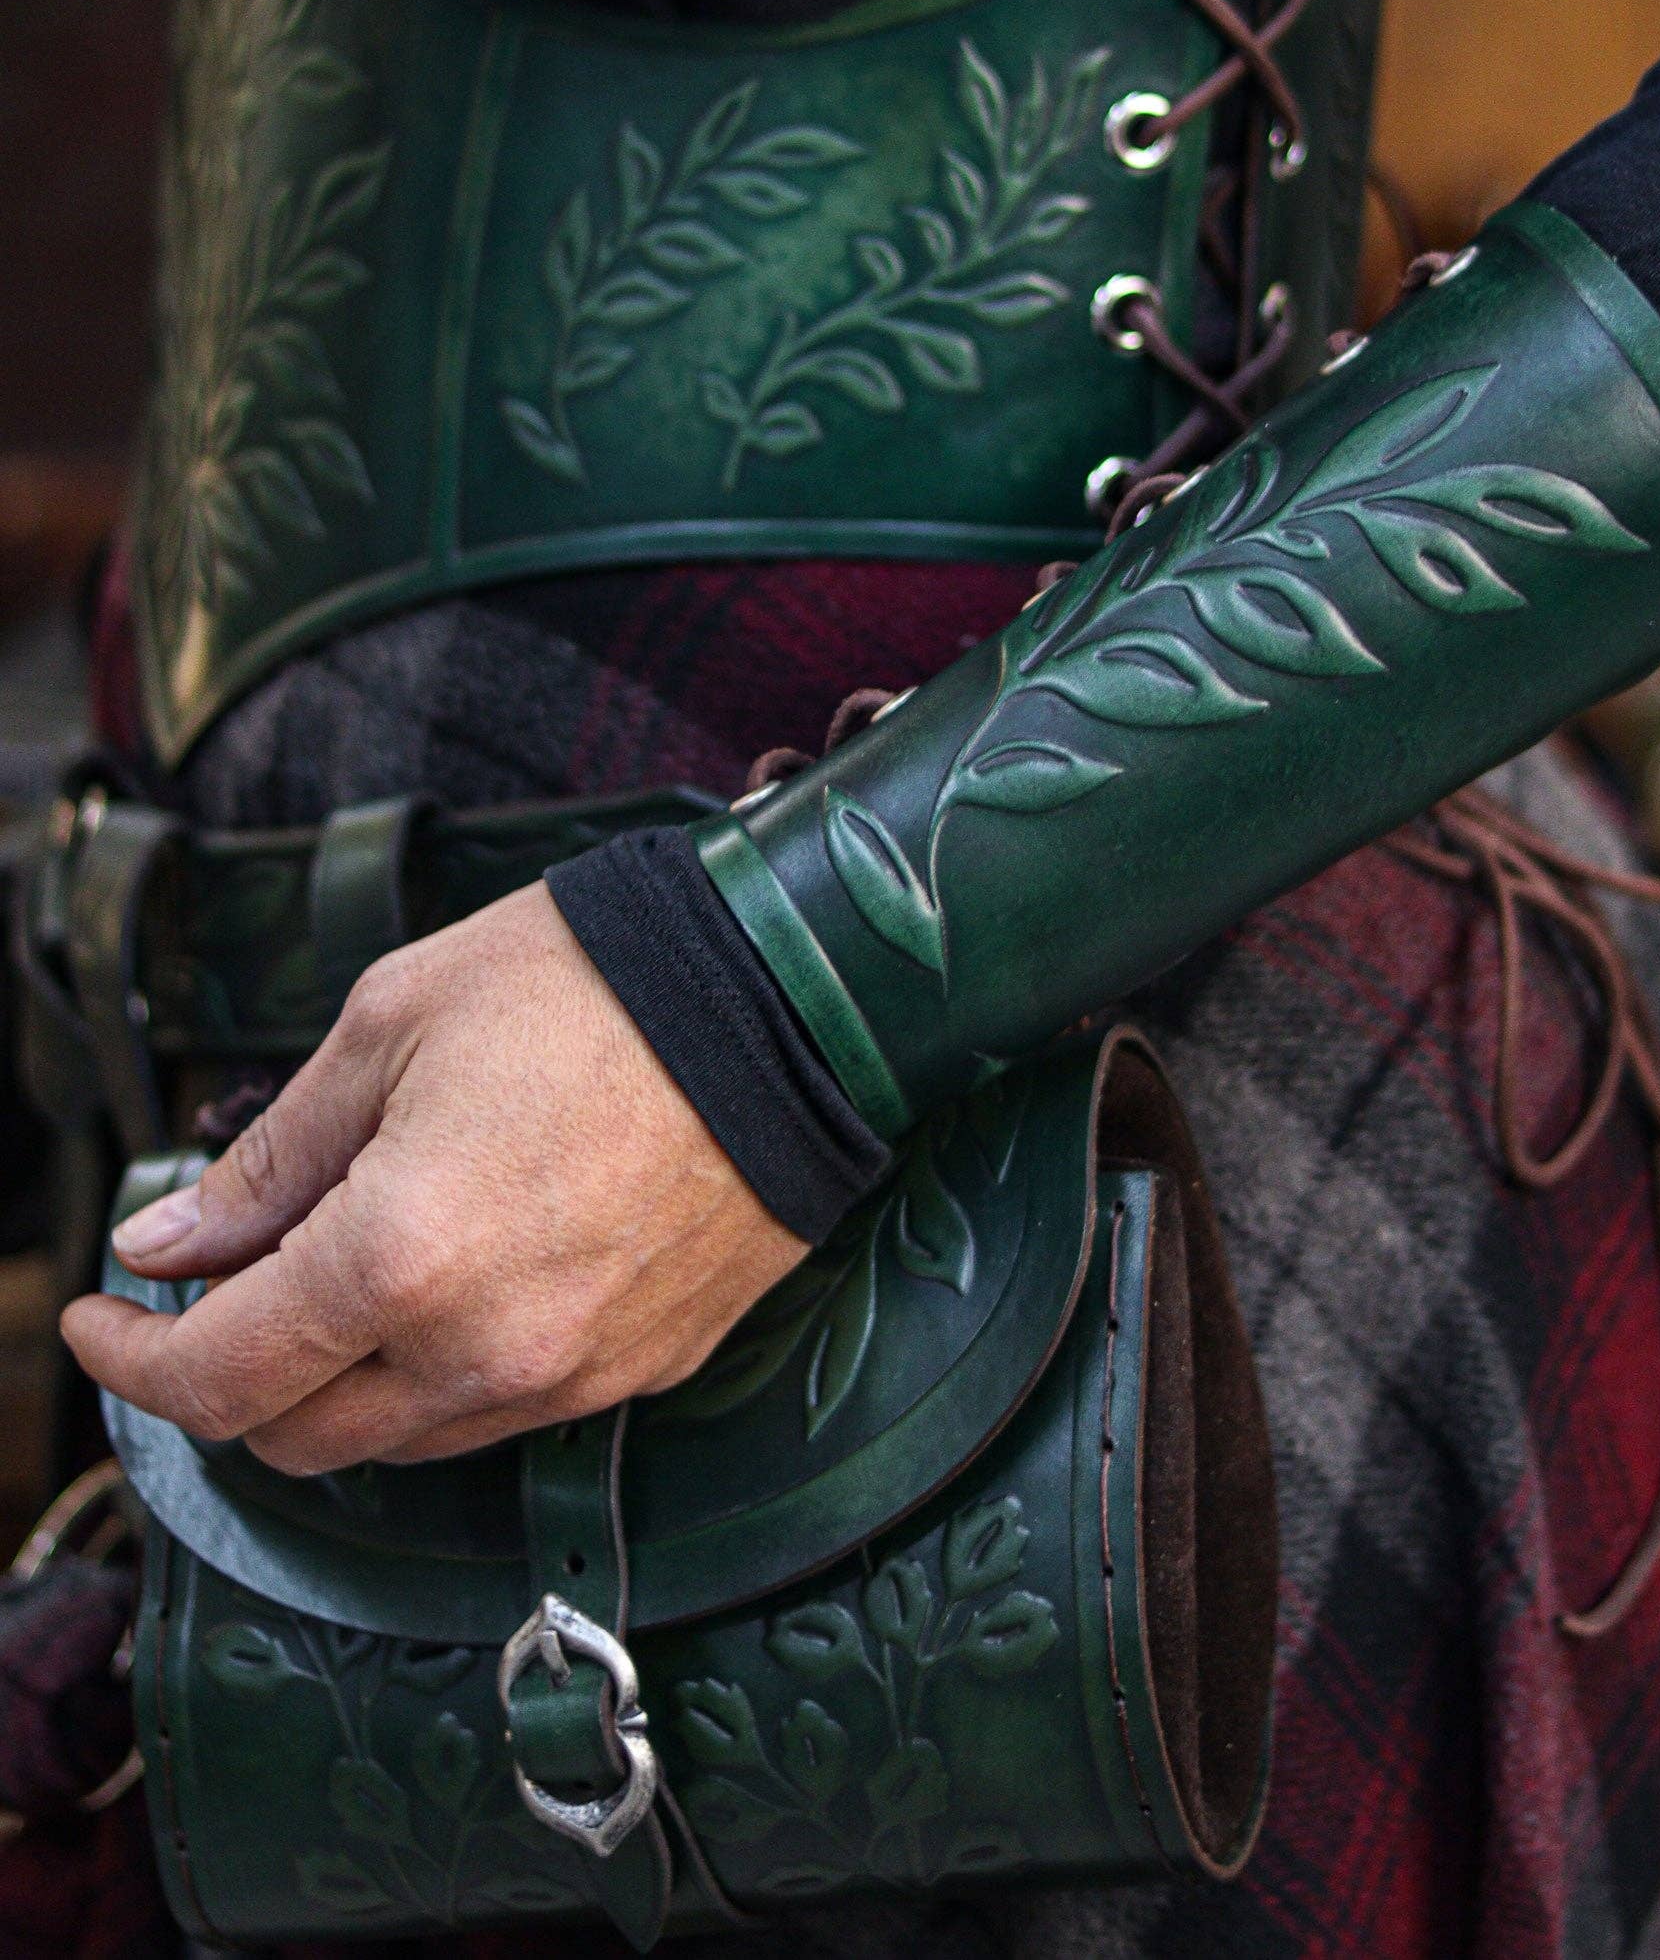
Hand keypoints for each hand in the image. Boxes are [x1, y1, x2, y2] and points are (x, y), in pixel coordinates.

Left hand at [60, 881, 807, 1474]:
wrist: (792, 997)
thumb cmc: (592, 984)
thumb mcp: (390, 1024)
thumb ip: (269, 1160)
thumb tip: (167, 1248)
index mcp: (397, 1260)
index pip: (214, 1379)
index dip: (128, 1359)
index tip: (100, 1314)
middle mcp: (478, 1354)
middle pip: (294, 1437)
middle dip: (228, 1374)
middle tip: (218, 1281)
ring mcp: (565, 1378)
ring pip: (395, 1442)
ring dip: (338, 1379)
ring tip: (347, 1259)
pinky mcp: (636, 1375)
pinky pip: (498, 1413)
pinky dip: (441, 1371)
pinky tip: (453, 1272)